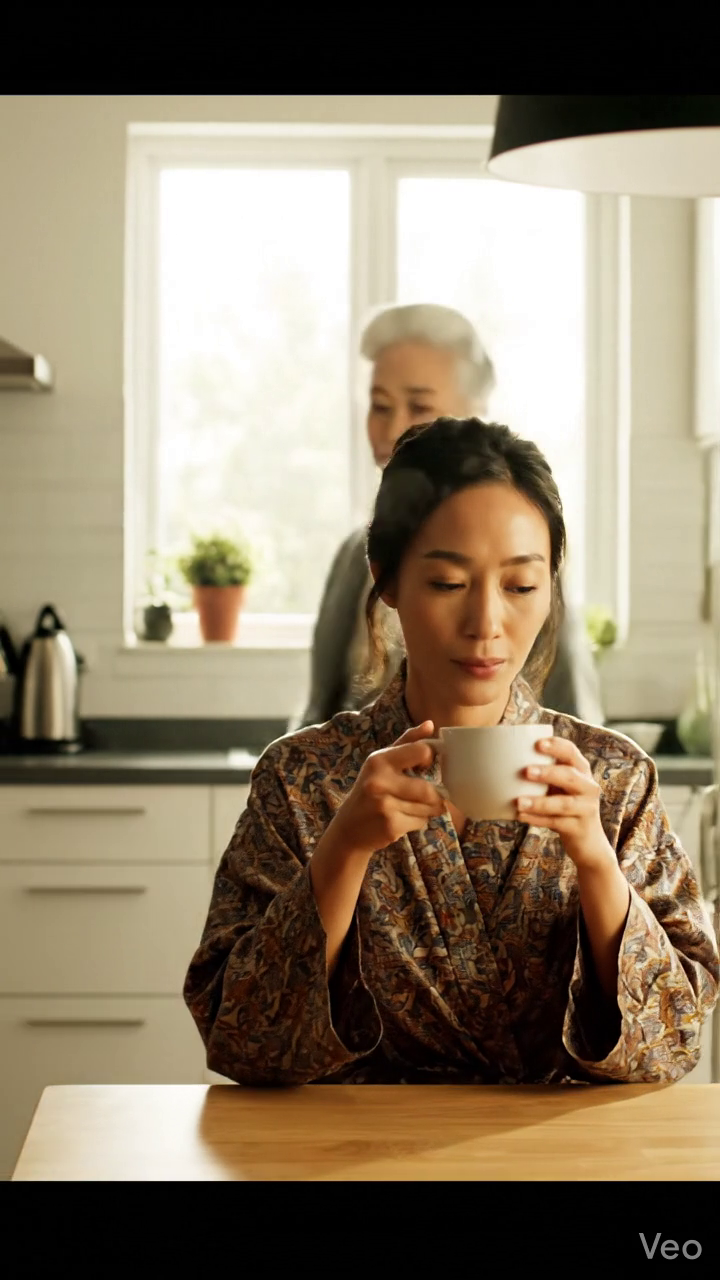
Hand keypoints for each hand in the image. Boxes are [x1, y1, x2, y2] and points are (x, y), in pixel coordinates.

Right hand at [330, 720, 445, 858]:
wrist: (349, 828)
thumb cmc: (370, 789)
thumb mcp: (382, 761)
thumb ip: (407, 741)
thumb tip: (430, 724)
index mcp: (379, 760)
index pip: (422, 751)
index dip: (429, 759)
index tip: (424, 766)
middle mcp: (379, 782)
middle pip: (429, 789)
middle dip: (435, 795)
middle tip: (429, 795)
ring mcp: (385, 806)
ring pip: (428, 808)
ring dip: (428, 809)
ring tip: (412, 807)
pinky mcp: (391, 826)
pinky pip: (421, 822)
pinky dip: (419, 822)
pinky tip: (403, 819)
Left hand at [516, 736, 613, 868]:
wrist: (587, 840)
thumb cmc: (564, 805)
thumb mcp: (559, 786)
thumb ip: (543, 773)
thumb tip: (503, 759)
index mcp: (581, 770)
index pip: (571, 752)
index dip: (557, 746)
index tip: (537, 744)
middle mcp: (588, 787)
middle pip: (570, 776)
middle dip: (548, 772)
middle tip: (526, 771)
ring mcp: (586, 808)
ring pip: (564, 804)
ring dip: (539, 802)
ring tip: (518, 802)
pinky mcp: (579, 828)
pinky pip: (556, 823)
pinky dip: (537, 819)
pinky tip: (520, 816)